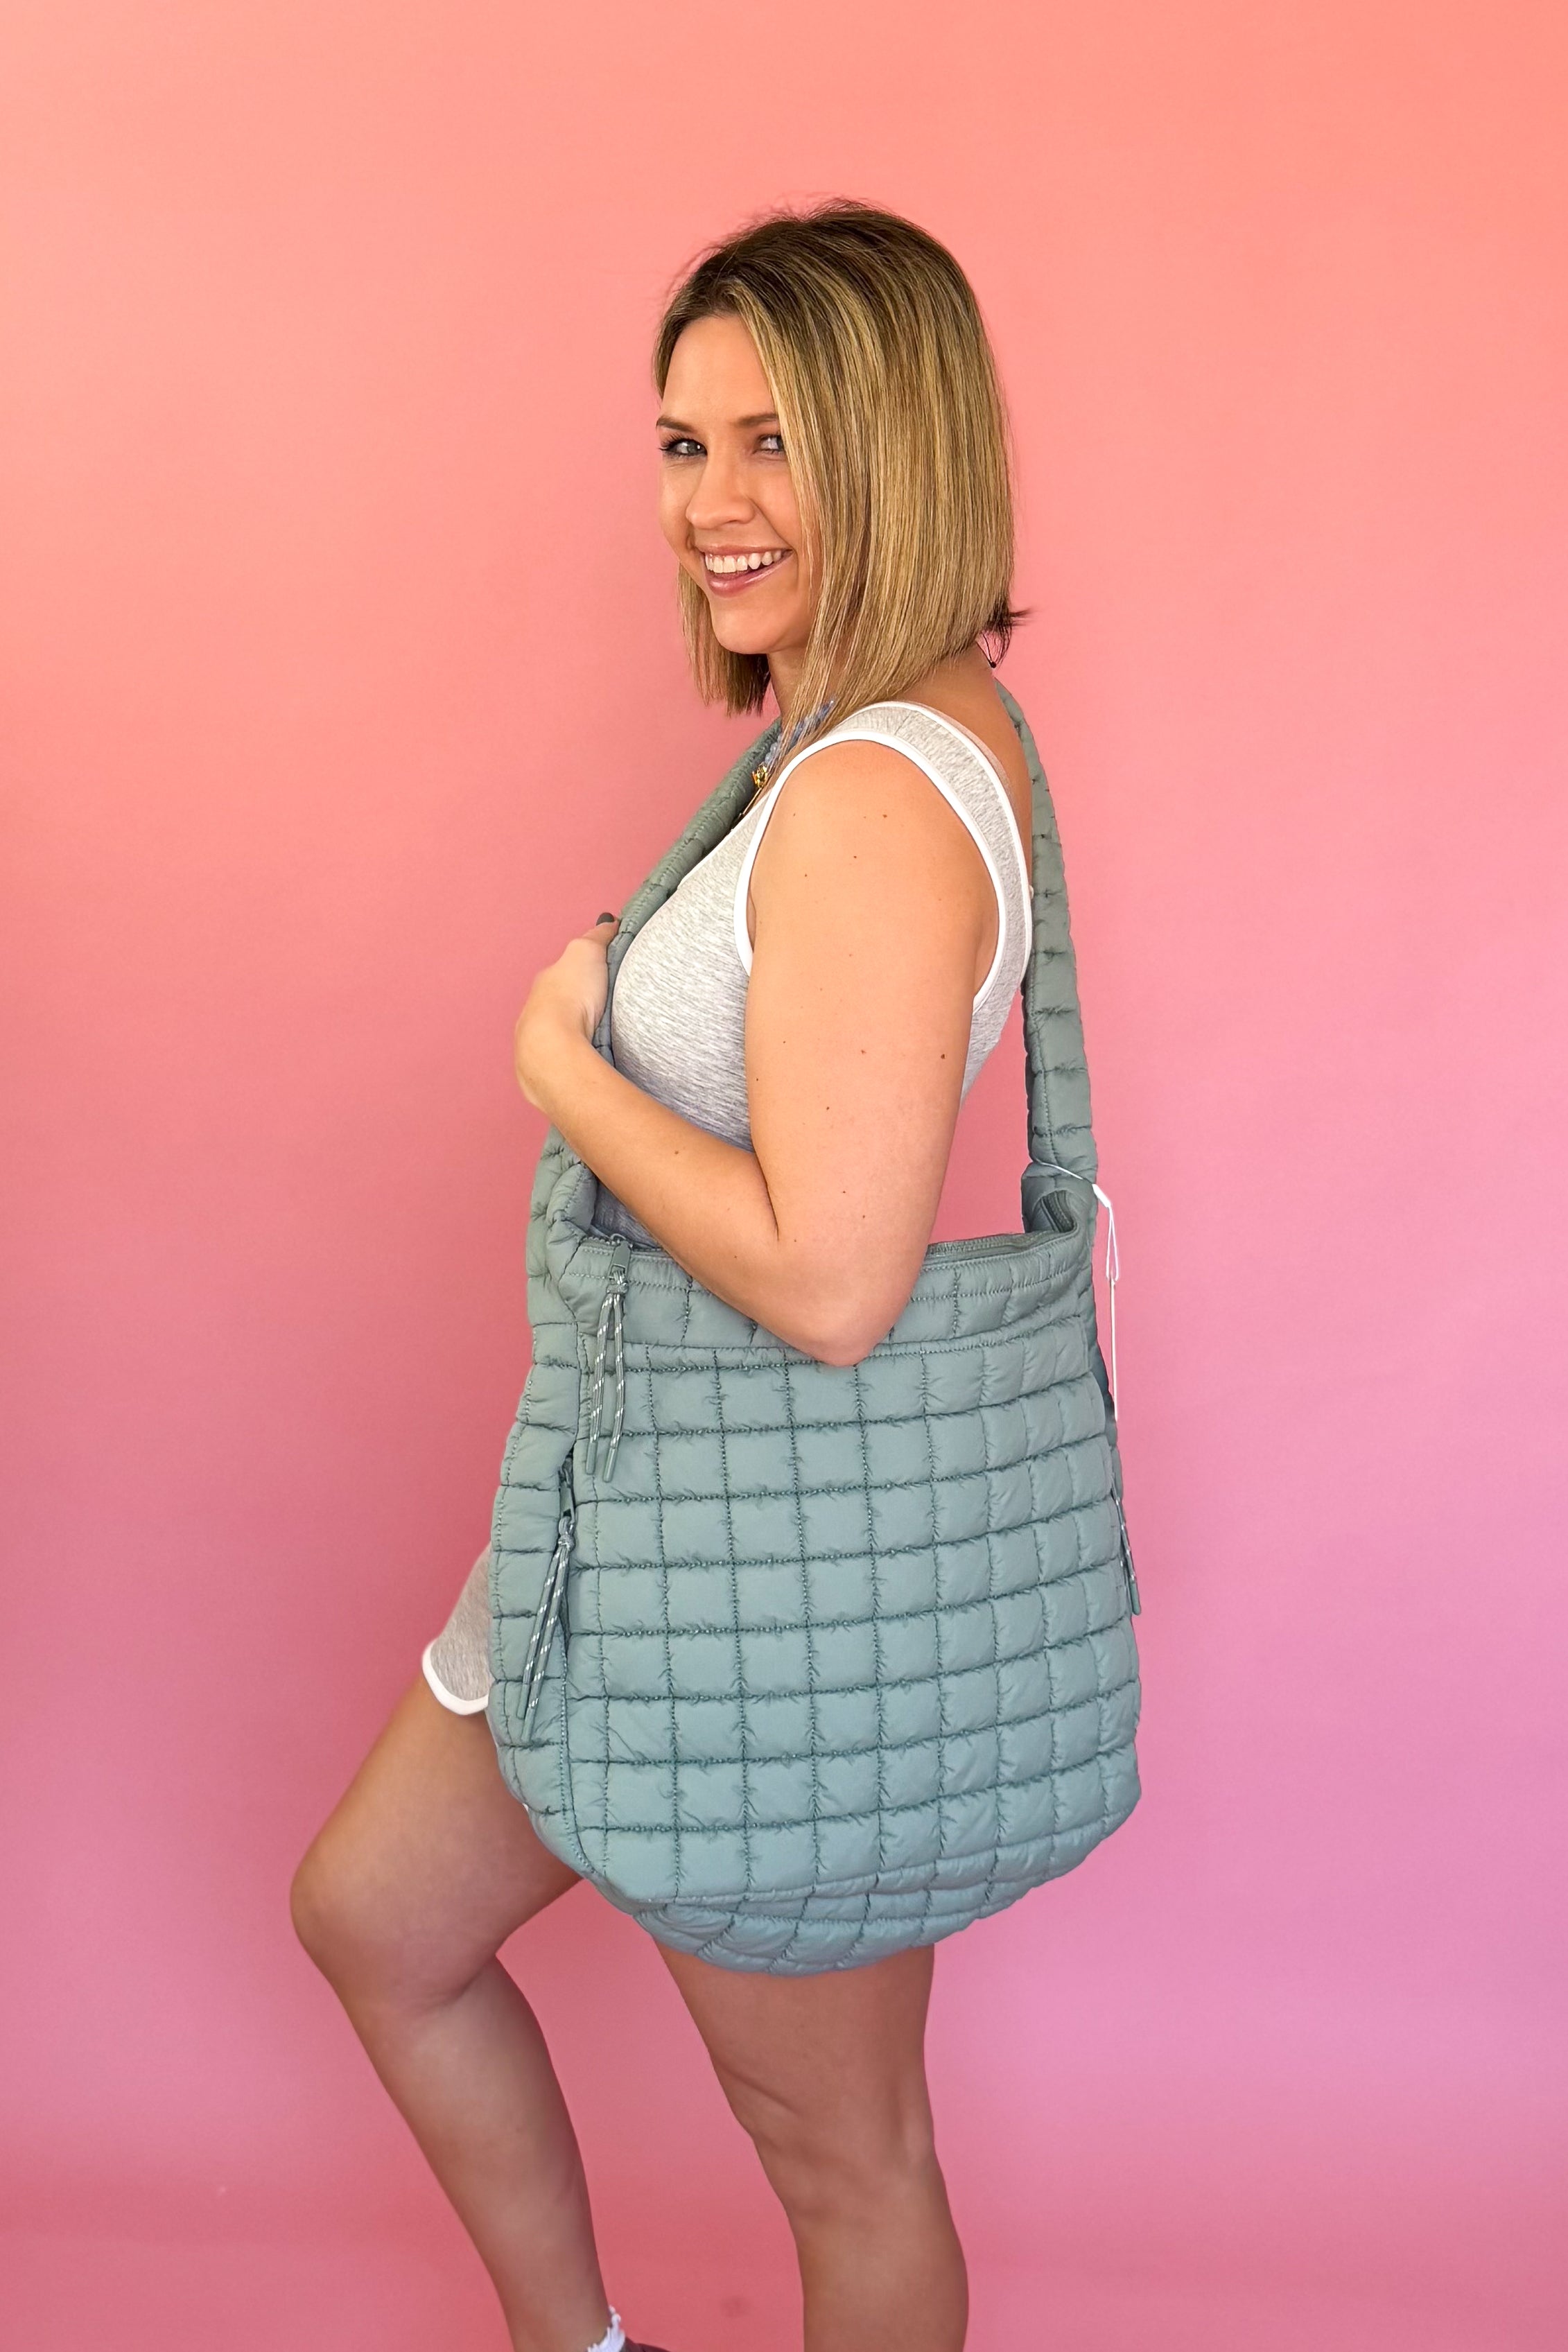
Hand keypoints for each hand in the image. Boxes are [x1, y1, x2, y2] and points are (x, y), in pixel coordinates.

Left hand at [513, 913, 618, 1109]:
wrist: (553, 1047)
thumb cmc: (569, 998)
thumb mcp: (587, 951)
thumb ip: (598, 936)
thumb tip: (609, 923)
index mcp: (545, 983)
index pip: (563, 972)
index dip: (582, 972)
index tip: (600, 976)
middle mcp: (534, 1010)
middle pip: (558, 1004)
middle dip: (576, 1006)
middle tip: (603, 1010)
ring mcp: (535, 1042)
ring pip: (556, 1034)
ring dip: (573, 1033)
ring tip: (598, 1038)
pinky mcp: (541, 1070)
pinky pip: (560, 1058)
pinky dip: (571, 1056)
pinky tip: (586, 1059)